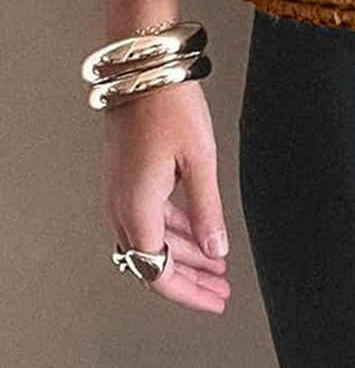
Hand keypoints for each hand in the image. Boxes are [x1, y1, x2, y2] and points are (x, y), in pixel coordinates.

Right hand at [102, 79, 231, 311]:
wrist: (141, 68)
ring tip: (217, 262)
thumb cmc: (169, 105)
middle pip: (153, 261)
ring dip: (184, 254)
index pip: (158, 272)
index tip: (215, 299)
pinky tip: (198, 231)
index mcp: (137, 207)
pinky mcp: (126, 177)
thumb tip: (216, 249)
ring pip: (151, 240)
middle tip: (221, 287)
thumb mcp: (199, 158)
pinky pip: (148, 217)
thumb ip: (207, 208)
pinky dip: (174, 230)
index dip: (188, 292)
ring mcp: (121, 191)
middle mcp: (121, 205)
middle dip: (190, 278)